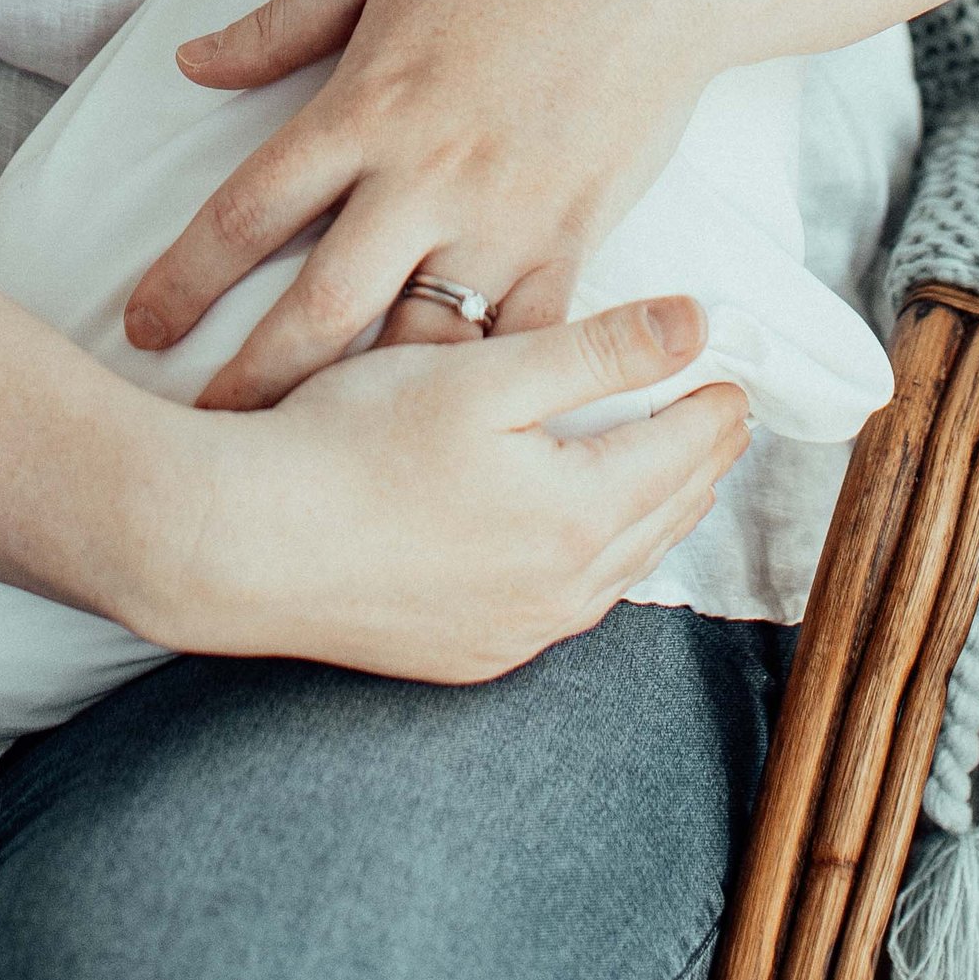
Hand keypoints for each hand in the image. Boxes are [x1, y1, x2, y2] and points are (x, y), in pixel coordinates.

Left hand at [127, 0, 712, 405]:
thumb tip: (190, 64)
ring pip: (417, 344)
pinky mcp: (571, 243)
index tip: (142, 326)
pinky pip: (522, 345)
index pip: (248, 210)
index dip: (184, 279)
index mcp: (365, 107)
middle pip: (318, 308)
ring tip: (311, 455)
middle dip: (253, 381)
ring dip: (360, 406)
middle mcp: (425, 177)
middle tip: (206, 432)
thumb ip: (279, 22)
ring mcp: (503, 220)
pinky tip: (450, 438)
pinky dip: (485, 393)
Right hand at [145, 296, 749, 677]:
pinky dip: (592, 560)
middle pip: (663, 517)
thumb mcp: (484, 375)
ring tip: (665, 465)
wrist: (242, 544)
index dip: (717, 404)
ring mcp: (511, 636)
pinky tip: (575, 535)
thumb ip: (599, 351)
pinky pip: (563, 607)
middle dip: (698, 459)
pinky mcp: (464, 655)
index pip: (684, 452)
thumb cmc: (353, 442)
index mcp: (578, 518)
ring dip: (650, 512)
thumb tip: (699, 323)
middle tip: (718, 413)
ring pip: (618, 569)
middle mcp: (559, 594)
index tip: (736, 369)